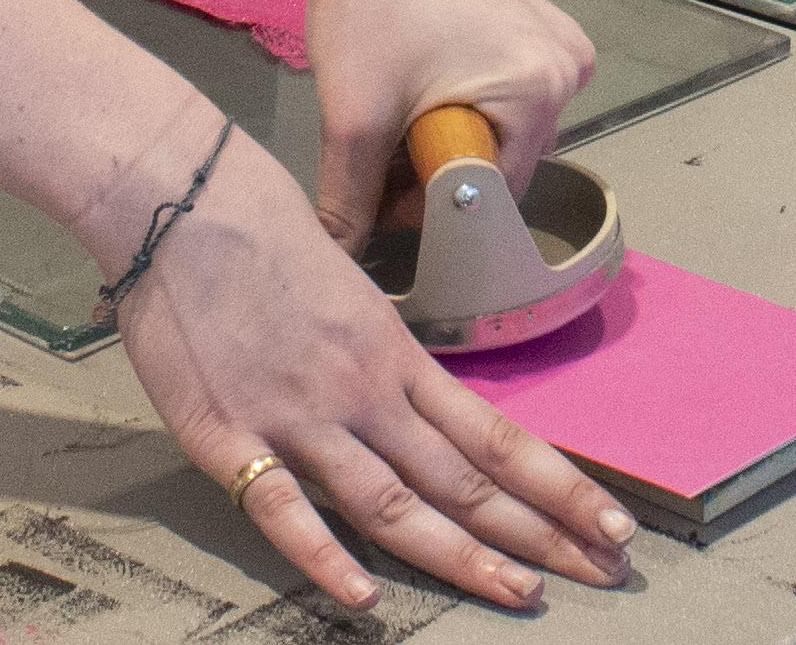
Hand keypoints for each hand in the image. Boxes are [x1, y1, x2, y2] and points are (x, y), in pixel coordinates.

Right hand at [92, 108, 637, 610]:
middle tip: (602, 574)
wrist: (185, 200)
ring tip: (519, 592)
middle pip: (465, 480)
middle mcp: (363, 393)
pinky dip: (326, 557)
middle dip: (540, 532)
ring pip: (394, 502)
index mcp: (396, 355)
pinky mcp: (231, 435)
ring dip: (462, 555)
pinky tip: (364, 596)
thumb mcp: (352, 290)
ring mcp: (300, 417)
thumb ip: (381, 357)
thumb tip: (414, 400)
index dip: (558, 486)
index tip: (610, 523)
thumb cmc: (262, 230)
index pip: (496, 436)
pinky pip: (285, 509)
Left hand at [302, 0, 597, 246]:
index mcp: (541, 91)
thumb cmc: (368, 0)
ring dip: (448, 137)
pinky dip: (462, 100)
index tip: (380, 199)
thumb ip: (350, 200)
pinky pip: (506, 92)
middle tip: (377, 154)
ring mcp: (560, 42)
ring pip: (501, 129)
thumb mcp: (354, 114)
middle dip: (438, 172)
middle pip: (501, 162)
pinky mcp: (540, 24)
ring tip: (392, 110)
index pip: (492, 195)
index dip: (432, 211)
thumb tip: (337, 261)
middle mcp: (570, 70)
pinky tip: (417, 79)